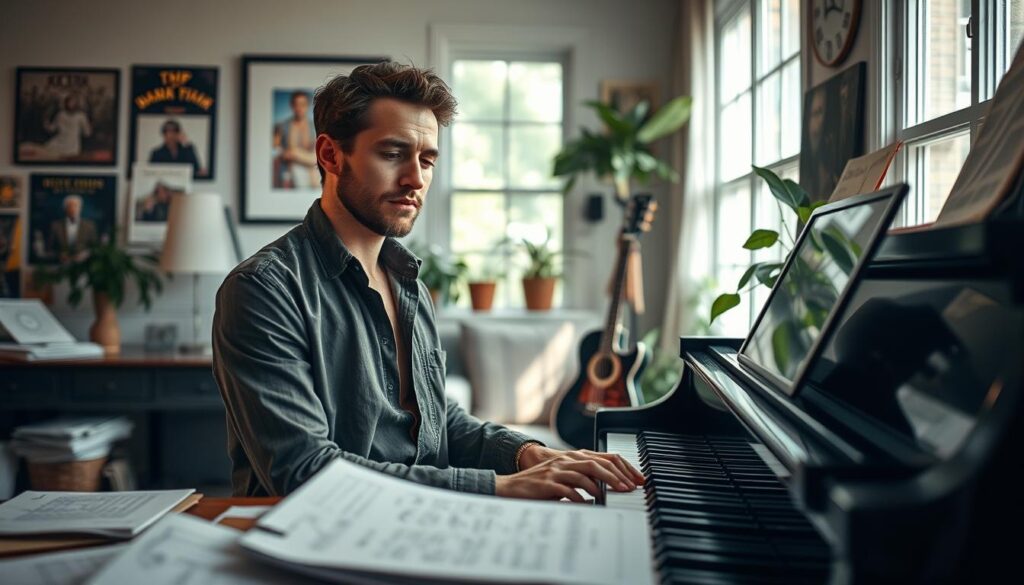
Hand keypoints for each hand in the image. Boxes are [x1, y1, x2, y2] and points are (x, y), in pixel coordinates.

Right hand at [495, 446, 644, 501]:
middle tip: (629, 489)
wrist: (513, 486)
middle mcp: (567, 460)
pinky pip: (567, 490)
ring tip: (612, 497)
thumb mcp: (566, 476)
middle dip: (616, 476)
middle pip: (598, 464)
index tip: (637, 479)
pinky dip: (580, 498)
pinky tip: (588, 505)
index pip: (605, 457)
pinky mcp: (547, 483)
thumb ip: (585, 477)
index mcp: (574, 457)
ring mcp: (557, 471)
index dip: (624, 467)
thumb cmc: (542, 484)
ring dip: (601, 487)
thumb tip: (610, 486)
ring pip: (584, 474)